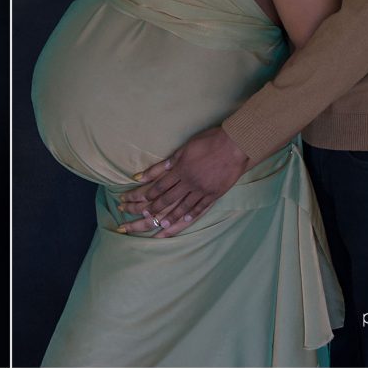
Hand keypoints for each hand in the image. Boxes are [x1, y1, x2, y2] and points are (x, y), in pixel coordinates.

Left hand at [116, 127, 249, 236]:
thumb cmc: (208, 142)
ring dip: (168, 218)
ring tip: (158, 225)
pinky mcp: (213, 195)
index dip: (143, 196)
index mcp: (179, 170)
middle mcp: (188, 183)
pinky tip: (181, 222)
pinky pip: (199, 209)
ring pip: (181, 208)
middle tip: (140, 217)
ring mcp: (201, 190)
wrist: (235, 145)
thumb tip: (143, 175)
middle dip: (150, 209)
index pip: (157, 187)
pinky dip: (189, 217)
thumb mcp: (183, 150)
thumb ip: (165, 164)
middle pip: (165, 199)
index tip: (133, 202)